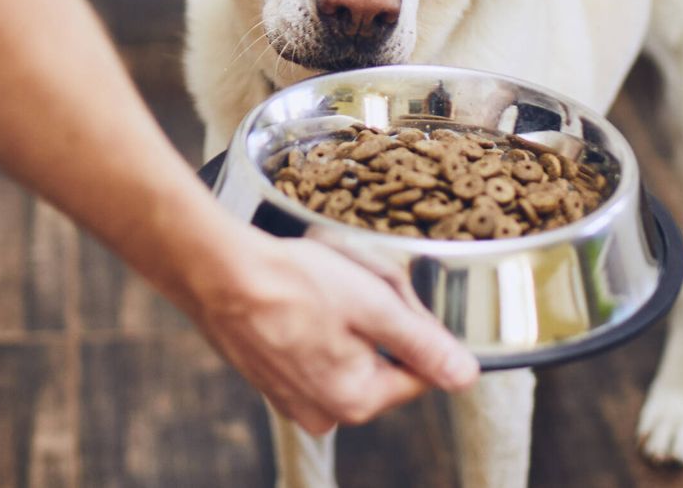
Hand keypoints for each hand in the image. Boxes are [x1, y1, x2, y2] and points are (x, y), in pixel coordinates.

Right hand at [188, 225, 479, 433]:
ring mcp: (291, 397)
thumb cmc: (293, 283)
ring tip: (322, 284)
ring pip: (348, 352)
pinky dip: (314, 321)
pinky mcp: (269, 376)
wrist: (217, 271)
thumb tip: (466, 376)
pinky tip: (300, 294)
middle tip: (355, 282)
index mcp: (356, 400)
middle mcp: (323, 411)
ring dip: (346, 318)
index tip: (391, 295)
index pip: (419, 372)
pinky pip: (313, 349)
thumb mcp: (374, 305)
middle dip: (378, 320)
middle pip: (382, 361)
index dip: (415, 326)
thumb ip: (424, 344)